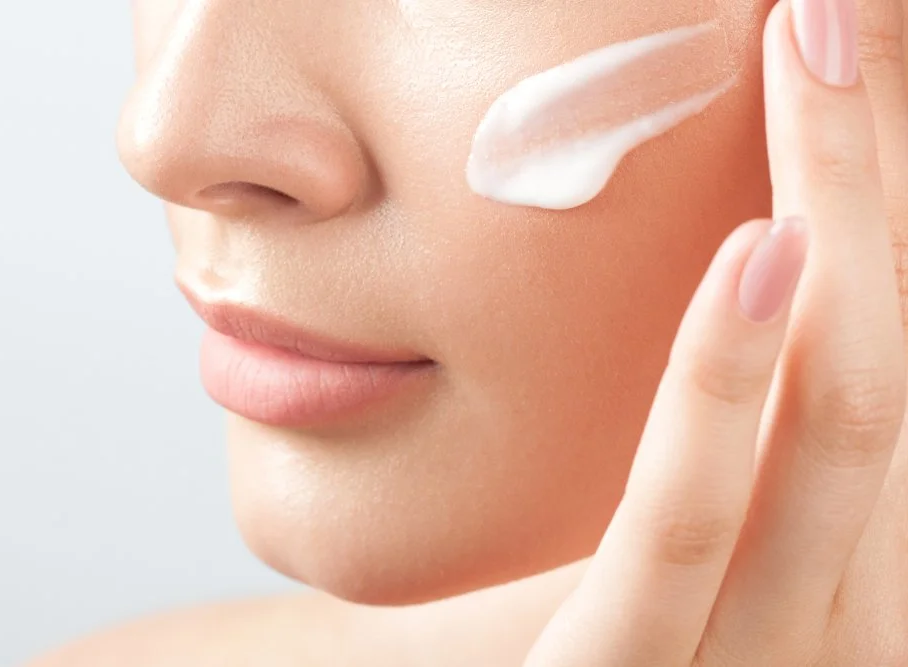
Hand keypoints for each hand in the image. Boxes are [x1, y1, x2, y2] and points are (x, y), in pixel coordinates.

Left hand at [524, 0, 907, 664]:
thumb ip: (740, 444)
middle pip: (887, 367)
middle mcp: (854, 621)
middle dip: (878, 175)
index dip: (889, 197)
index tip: (856, 56)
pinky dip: (729, 387)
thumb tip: (780, 258)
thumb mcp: (691, 532)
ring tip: (822, 63)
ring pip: (837, 429)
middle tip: (842, 12)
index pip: (893, 353)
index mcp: (864, 572)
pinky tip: (758, 251)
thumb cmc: (606, 629)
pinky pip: (687, 527)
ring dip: (847, 229)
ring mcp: (765, 661)